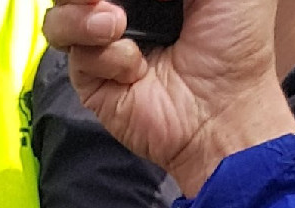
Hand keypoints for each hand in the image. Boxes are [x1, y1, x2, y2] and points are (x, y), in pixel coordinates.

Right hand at [42, 0, 294, 194]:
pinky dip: (105, 56)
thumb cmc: (234, 47)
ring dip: (81, 15)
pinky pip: (75, 54)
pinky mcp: (90, 79)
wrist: (224, 109)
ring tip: (115, 25)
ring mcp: (102, 44)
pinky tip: (134, 67)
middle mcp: (122, 11)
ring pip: (59, 16)